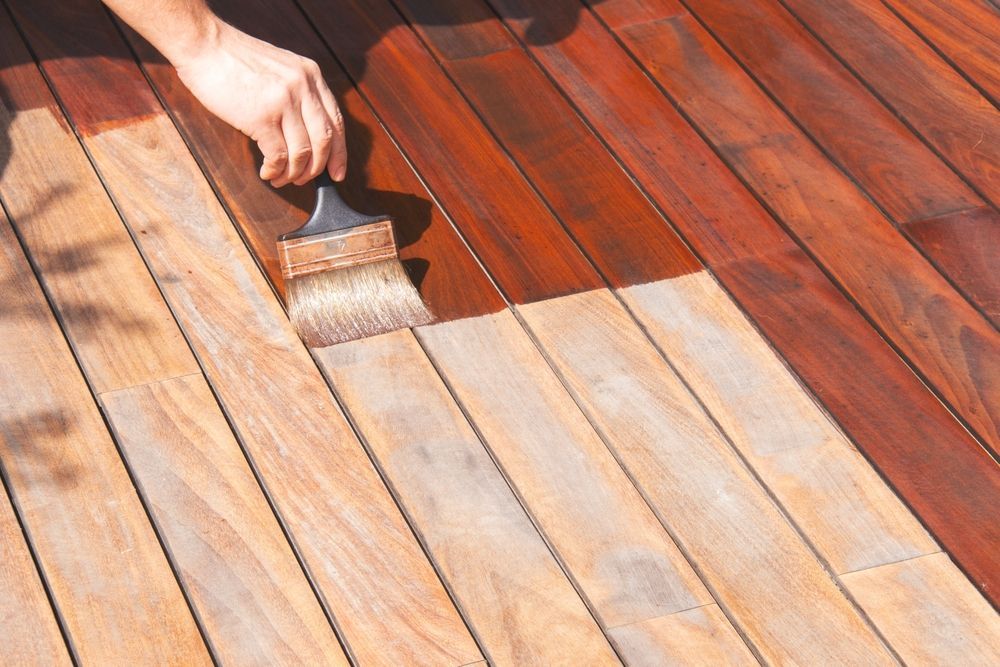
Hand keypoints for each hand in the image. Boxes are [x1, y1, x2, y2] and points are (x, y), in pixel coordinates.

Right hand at [174, 22, 345, 186]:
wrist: (203, 43)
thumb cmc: (233, 60)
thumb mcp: (280, 68)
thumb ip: (298, 93)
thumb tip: (306, 134)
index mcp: (311, 75)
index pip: (336, 122)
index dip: (340, 153)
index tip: (337, 173)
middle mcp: (303, 87)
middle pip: (324, 142)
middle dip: (316, 169)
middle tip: (303, 180)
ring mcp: (284, 102)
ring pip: (303, 153)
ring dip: (294, 174)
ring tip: (280, 178)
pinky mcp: (262, 117)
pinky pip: (278, 156)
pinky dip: (275, 171)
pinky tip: (267, 172)